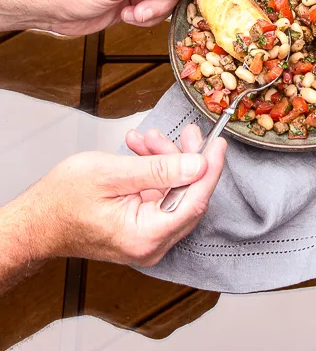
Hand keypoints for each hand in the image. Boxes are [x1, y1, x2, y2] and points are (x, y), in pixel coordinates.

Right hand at [21, 124, 224, 267]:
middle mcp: (151, 244)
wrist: (35, 221)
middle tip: (184, 133)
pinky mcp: (138, 230)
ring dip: (163, 161)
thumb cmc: (62, 201)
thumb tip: (198, 164)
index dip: (210, 169)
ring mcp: (145, 239)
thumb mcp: (113, 174)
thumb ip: (160, 170)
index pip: (196, 201)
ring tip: (144, 139)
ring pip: (172, 192)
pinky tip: (139, 152)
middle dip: (184, 159)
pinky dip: (151, 173)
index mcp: (147, 235)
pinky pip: (157, 197)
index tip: (218, 143)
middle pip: (187, 196)